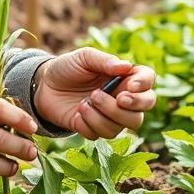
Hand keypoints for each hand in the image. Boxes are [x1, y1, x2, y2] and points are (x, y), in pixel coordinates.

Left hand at [33, 48, 156, 138]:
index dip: (144, 85)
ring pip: (122, 127)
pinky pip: (100, 135)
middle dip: (126, 107)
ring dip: (101, 116)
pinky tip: (77, 114)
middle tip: (105, 96)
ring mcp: (110, 116)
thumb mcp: (83, 57)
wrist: (44, 86)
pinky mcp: (95, 129)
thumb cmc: (67, 68)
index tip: (128, 86)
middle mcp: (122, 98)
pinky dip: (88, 125)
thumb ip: (104, 60)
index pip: (148, 81)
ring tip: (83, 103)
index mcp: (124, 77)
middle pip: (141, 110)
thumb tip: (126, 66)